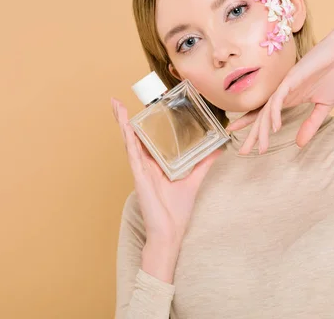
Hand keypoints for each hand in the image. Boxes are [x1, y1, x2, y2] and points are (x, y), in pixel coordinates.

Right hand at [111, 98, 221, 245]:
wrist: (170, 232)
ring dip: (122, 123)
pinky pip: (133, 155)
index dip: (143, 123)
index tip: (141, 106)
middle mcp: (145, 165)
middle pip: (133, 137)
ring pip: (129, 142)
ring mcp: (141, 170)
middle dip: (124, 119)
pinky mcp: (140, 177)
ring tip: (116, 105)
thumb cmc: (176, 211)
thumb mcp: (194, 180)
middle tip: (117, 101)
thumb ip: (203, 163)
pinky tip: (125, 127)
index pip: (146, 139)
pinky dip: (129, 140)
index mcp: (155, 165)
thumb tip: (218, 149)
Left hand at [227, 3, 333, 152]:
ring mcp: (285, 85)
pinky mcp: (291, 79)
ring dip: (262, 129)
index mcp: (288, 98)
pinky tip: (274, 127)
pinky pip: (278, 98)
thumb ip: (311, 124)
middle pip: (261, 116)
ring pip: (267, 110)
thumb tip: (300, 144)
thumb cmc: (333, 74)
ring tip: (259, 146)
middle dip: (252, 135)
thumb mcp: (323, 107)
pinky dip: (275, 113)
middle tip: (243, 152)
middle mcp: (282, 93)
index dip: (254, 129)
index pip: (266, 116)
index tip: (246, 144)